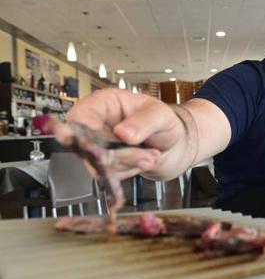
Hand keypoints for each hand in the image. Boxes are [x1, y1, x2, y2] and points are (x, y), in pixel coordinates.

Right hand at [62, 88, 183, 178]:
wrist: (170, 143)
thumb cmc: (162, 121)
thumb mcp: (161, 115)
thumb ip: (144, 122)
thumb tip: (122, 133)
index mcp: (105, 103)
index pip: (80, 115)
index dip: (86, 132)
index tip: (103, 145)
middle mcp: (95, 123)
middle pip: (89, 145)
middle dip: (120, 155)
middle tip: (147, 155)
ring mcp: (97, 145)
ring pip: (99, 164)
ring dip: (129, 164)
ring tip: (151, 156)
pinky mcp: (102, 163)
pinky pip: (108, 175)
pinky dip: (129, 171)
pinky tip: (144, 161)